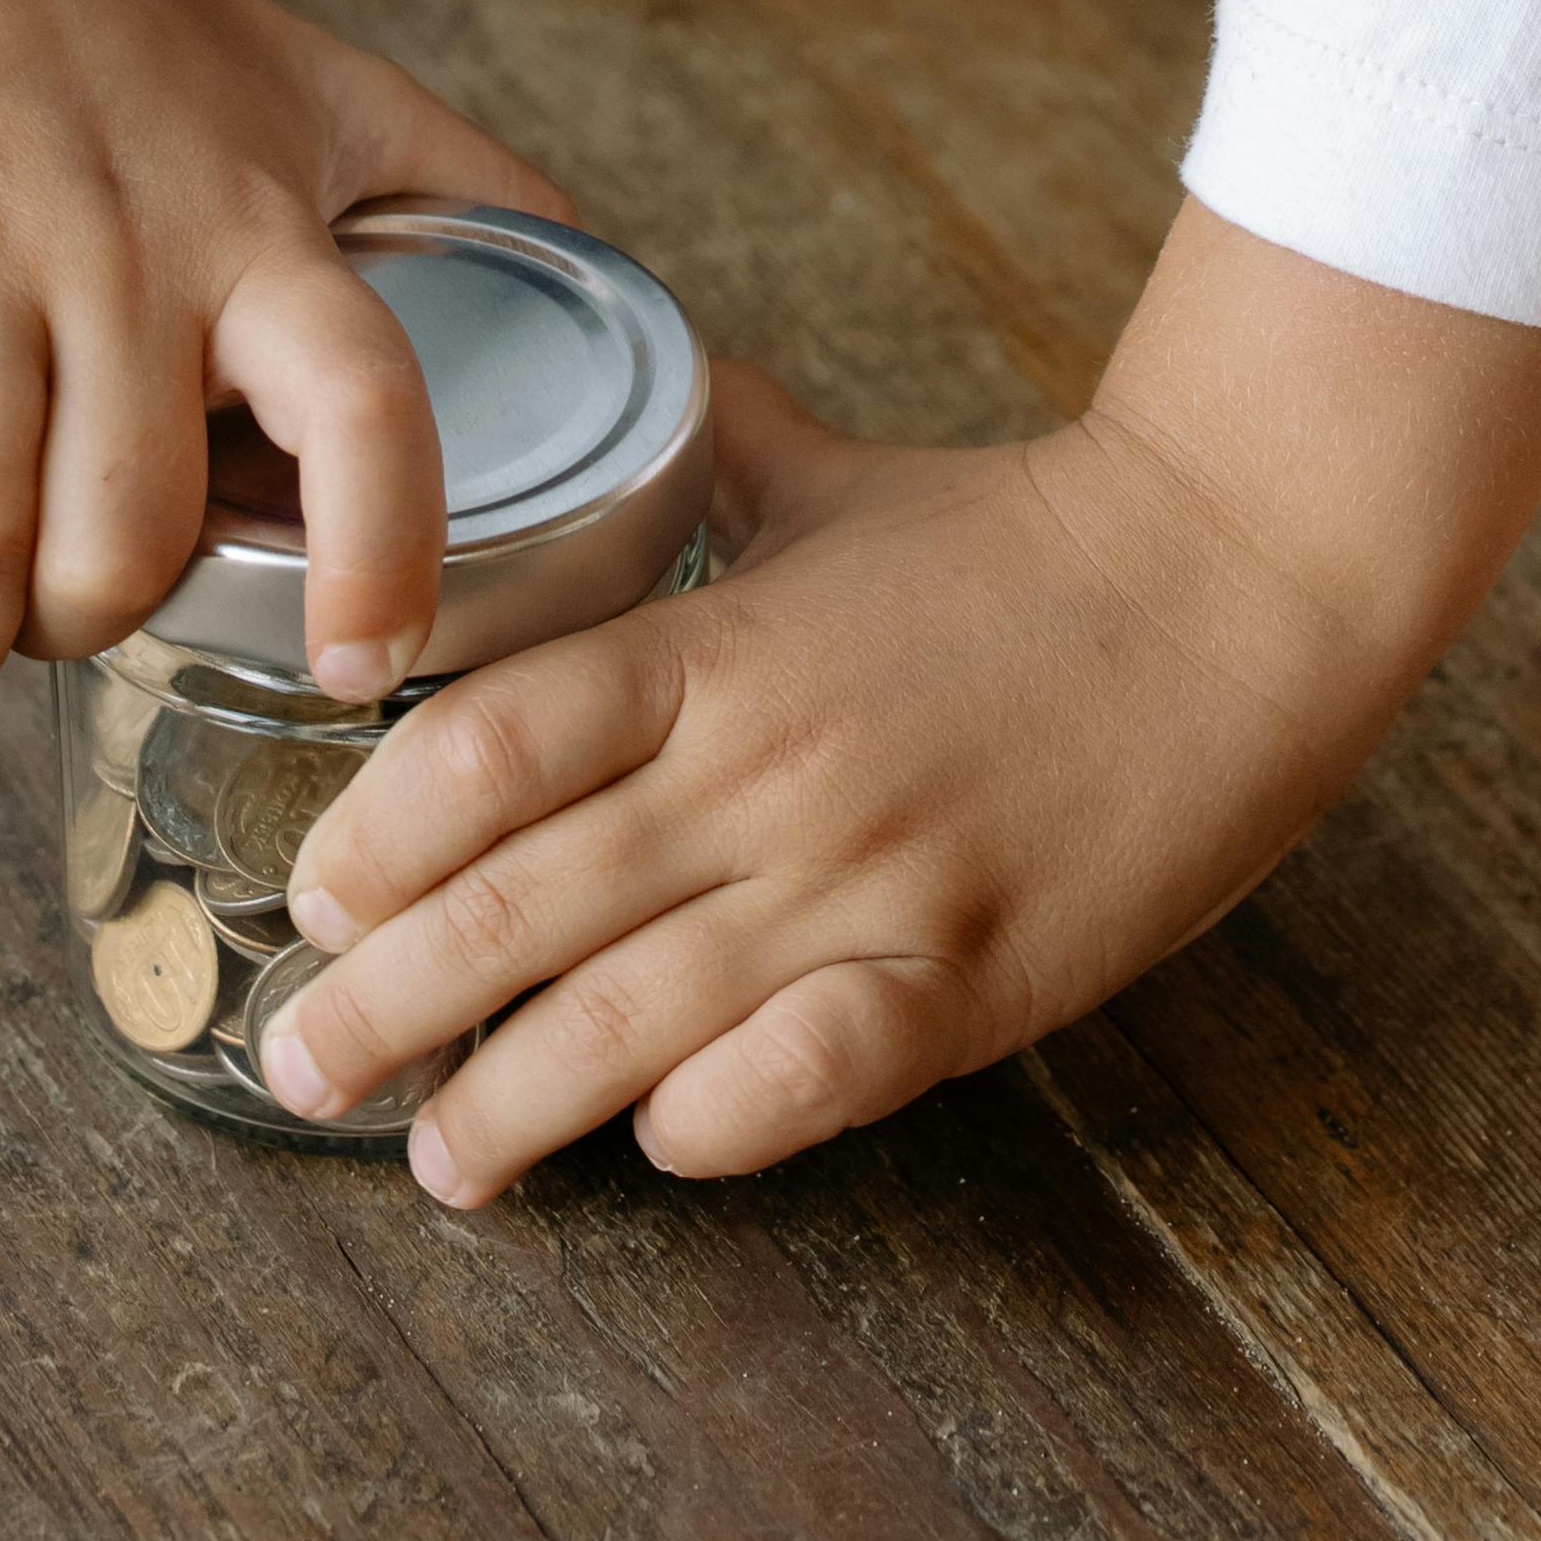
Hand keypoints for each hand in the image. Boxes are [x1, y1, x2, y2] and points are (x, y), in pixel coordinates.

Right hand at [0, 0, 569, 712]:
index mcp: (267, 230)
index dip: (377, 552)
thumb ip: (463, 195)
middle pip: (126, 534)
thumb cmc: (136, 28)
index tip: (363, 668)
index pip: (368, 406)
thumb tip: (616, 289)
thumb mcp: (331, 94)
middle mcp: (134, 244)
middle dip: (84, 625)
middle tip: (58, 616)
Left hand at [262, 204, 1540, 1193]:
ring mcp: (865, 884)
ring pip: (630, 1025)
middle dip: (381, 1004)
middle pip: (519, 906)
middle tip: (295, 1066)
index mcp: (724, 645)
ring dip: (508, 1106)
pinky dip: (711, 1126)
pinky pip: (799, 1082)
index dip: (378, 830)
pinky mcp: (966, 977)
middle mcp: (768, 772)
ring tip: (440, 1158)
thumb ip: (721, 447)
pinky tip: (657, 1146)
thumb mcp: (846, 475)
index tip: (318, 890)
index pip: (491, 744)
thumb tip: (642, 382)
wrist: (1244, 576)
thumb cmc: (1038, 528)